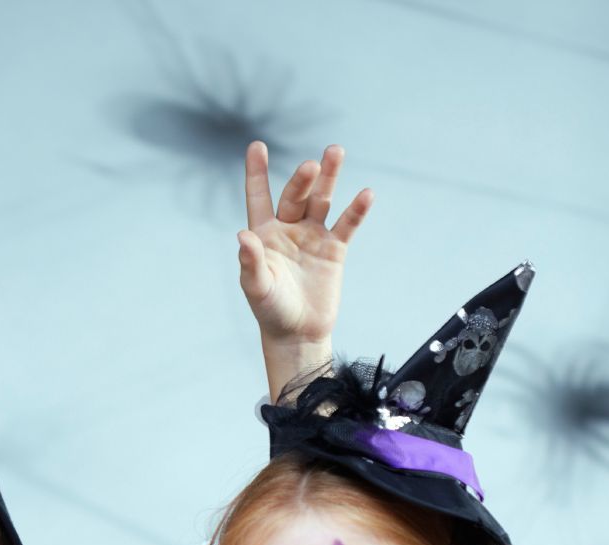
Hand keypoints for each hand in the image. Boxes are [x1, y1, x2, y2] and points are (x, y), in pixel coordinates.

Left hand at [239, 141, 372, 398]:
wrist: (298, 334)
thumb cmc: (271, 311)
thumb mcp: (257, 287)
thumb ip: (251, 261)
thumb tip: (242, 236)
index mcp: (264, 235)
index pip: (259, 197)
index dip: (257, 173)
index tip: (256, 145)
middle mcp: (288, 230)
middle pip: (296, 195)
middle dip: (303, 180)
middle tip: (310, 166)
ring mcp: (312, 237)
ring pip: (322, 200)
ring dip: (329, 178)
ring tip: (335, 152)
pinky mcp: (335, 249)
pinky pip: (346, 225)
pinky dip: (356, 210)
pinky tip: (366, 194)